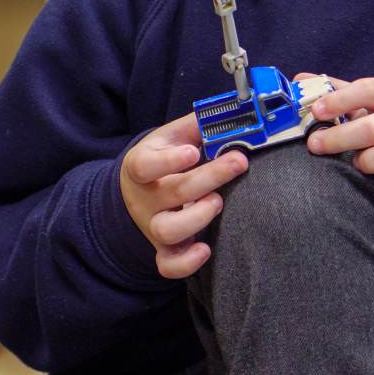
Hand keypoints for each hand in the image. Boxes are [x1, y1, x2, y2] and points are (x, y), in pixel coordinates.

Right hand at [120, 111, 248, 278]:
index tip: (192, 152)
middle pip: (172, 192)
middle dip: (209, 177)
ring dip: (197, 217)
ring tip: (218, 202)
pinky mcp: (163, 249)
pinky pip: (168, 265)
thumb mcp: (170, 137)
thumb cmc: (161, 159)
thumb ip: (197, 125)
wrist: (135, 193)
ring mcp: (153, 225)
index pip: (146, 165)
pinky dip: (186, 264)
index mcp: (141, 166)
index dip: (168, 161)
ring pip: (168, 231)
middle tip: (238, 162)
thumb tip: (235, 109)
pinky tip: (205, 250)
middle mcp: (145, 199)